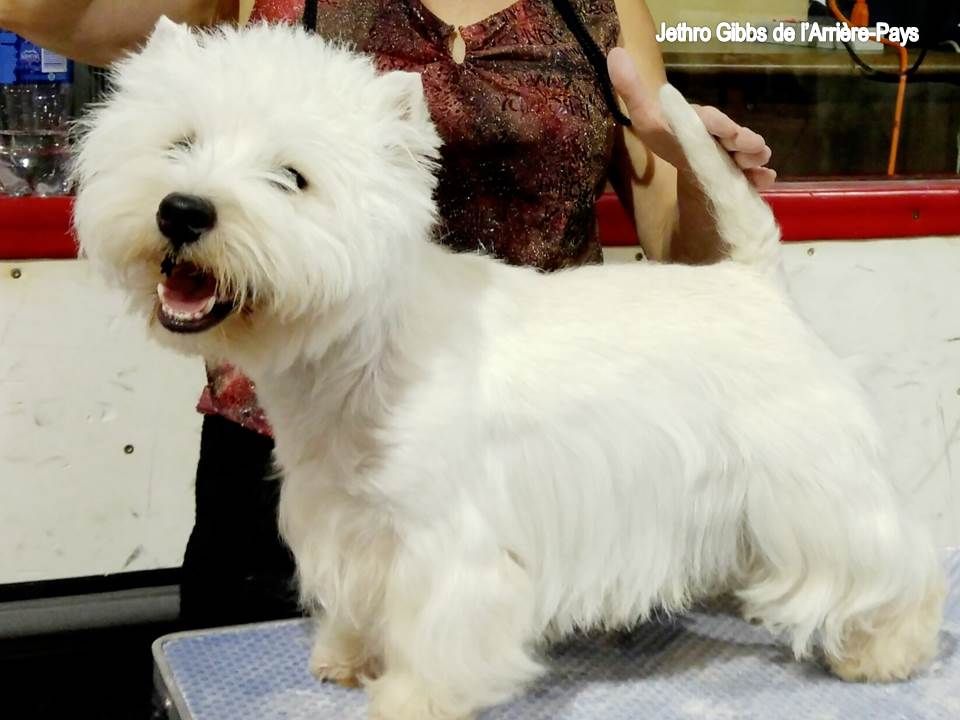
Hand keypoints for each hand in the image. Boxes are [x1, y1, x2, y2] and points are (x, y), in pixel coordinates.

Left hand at [607, 47, 776, 189]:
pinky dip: (760, 178)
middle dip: (742, 139)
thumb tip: (615, 54)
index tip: (724, 127)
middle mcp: (722, 135)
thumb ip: (632, 90)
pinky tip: (765, 180)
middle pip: (736, 136)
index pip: (709, 119)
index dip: (716, 122)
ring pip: (751, 153)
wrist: (685, 163)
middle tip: (743, 143)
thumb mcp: (646, 117)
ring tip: (754, 162)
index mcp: (700, 121)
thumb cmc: (668, 137)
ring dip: (753, 158)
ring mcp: (735, 154)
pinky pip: (755, 177)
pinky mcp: (741, 174)